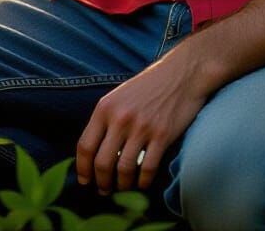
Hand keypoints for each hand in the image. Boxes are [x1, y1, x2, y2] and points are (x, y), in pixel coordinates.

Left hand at [76, 46, 211, 195]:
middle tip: (104, 190)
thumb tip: (93, 152)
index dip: (82, 169)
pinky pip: (147, 169)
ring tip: (122, 188)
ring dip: (121, 185)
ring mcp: (142, 127)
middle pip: (102, 163)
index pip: (85, 146)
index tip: (85, 181)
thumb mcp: (119, 96)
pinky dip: (143, 182)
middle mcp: (121, 118)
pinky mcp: (162, 135)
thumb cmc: (149, 86)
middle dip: (101, 183)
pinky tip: (142, 183)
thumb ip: (106, 120)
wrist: (181, 74)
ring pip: (124, 170)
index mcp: (105, 107)